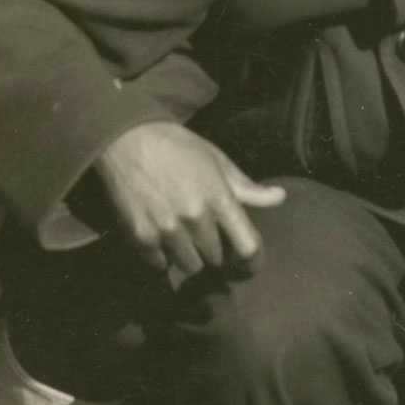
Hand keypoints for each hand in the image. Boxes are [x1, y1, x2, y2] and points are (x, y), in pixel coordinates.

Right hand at [93, 120, 285, 282]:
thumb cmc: (175, 146)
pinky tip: (160, 237)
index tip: (249, 265)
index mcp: (218, 197)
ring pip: (190, 266)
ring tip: (182, 237)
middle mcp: (195, 217)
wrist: (124, 139)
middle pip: (216, 259)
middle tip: (204, 236)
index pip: (248, 246)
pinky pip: (161, 265)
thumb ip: (246, 186)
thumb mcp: (215, 159)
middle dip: (214, 251)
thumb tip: (280, 198)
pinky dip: (162, 257)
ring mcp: (167, 229)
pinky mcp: (141, 237)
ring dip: (189, 256)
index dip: (252, 262)